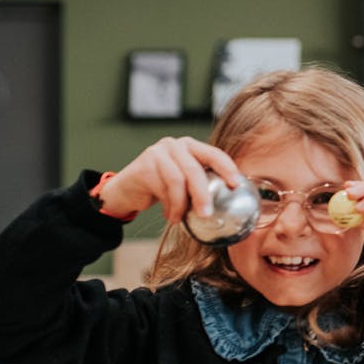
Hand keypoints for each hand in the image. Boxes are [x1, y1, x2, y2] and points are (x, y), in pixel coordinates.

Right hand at [97, 137, 241, 222]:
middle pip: (194, 170)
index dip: (227, 168)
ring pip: (178, 181)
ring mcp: (158, 152)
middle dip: (203, 194)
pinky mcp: (144, 165)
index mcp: (191, 146)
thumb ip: (203, 182)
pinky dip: (170, 206)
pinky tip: (170, 215)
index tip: (235, 184)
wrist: (128, 190)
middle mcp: (175, 145)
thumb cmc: (163, 187)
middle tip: (207, 214)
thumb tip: (231, 198)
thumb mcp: (186, 182)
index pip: (213, 153)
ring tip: (181, 218)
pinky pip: (162, 189)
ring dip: (182, 204)